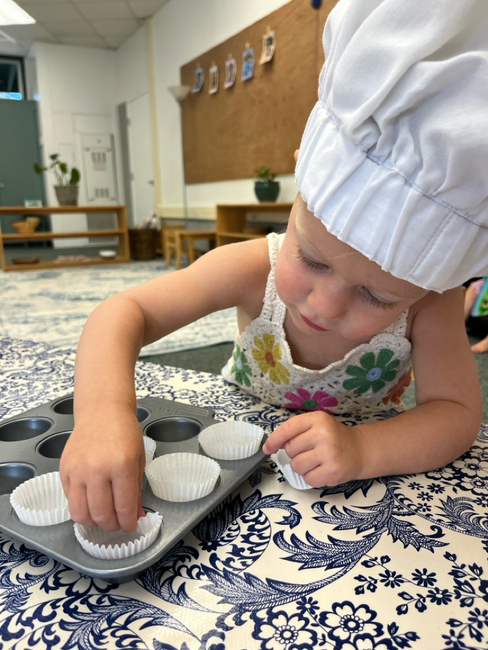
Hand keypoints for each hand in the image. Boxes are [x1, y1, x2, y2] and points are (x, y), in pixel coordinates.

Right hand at [60, 407, 144, 532]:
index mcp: (122, 465)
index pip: (124, 506)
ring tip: (103, 518)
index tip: (131, 526)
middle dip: (112, 526)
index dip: (128, 522)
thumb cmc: (124, 432)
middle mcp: (97, 469)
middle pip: (101, 514)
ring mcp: (77, 470)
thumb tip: (136, 516)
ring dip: (93, 522)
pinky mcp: (64, 470)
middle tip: (118, 523)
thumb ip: (136, 490)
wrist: (102, 411)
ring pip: (80, 513)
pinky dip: (80, 508)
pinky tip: (91, 502)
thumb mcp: (138, 459)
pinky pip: (69, 500)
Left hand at [263, 411, 363, 486]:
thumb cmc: (333, 437)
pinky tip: (322, 469)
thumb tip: (273, 445)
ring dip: (302, 466)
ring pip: (297, 466)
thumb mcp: (316, 425)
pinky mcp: (333, 472)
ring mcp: (329, 454)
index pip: (288, 429)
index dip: (274, 440)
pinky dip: (312, 477)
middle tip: (310, 451)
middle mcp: (323, 434)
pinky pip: (308, 479)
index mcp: (317, 419)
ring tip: (316, 461)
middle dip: (295, 453)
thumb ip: (296, 430)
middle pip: (290, 450)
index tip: (267, 448)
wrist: (359, 449)